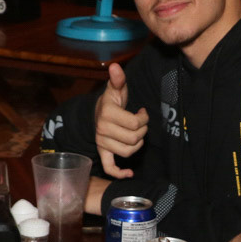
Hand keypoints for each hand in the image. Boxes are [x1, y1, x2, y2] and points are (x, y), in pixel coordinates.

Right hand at [94, 63, 146, 177]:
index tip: (142, 112)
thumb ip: (118, 80)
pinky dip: (119, 173)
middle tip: (141, 124)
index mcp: (108, 113)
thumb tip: (116, 67)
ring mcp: (102, 142)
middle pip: (134, 138)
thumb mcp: (116, 89)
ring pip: (128, 152)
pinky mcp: (102, 152)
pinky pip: (109, 167)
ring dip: (137, 145)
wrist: (96, 113)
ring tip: (136, 135)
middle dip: (143, 131)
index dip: (144, 118)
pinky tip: (130, 174)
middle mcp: (103, 129)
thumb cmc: (111, 102)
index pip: (135, 123)